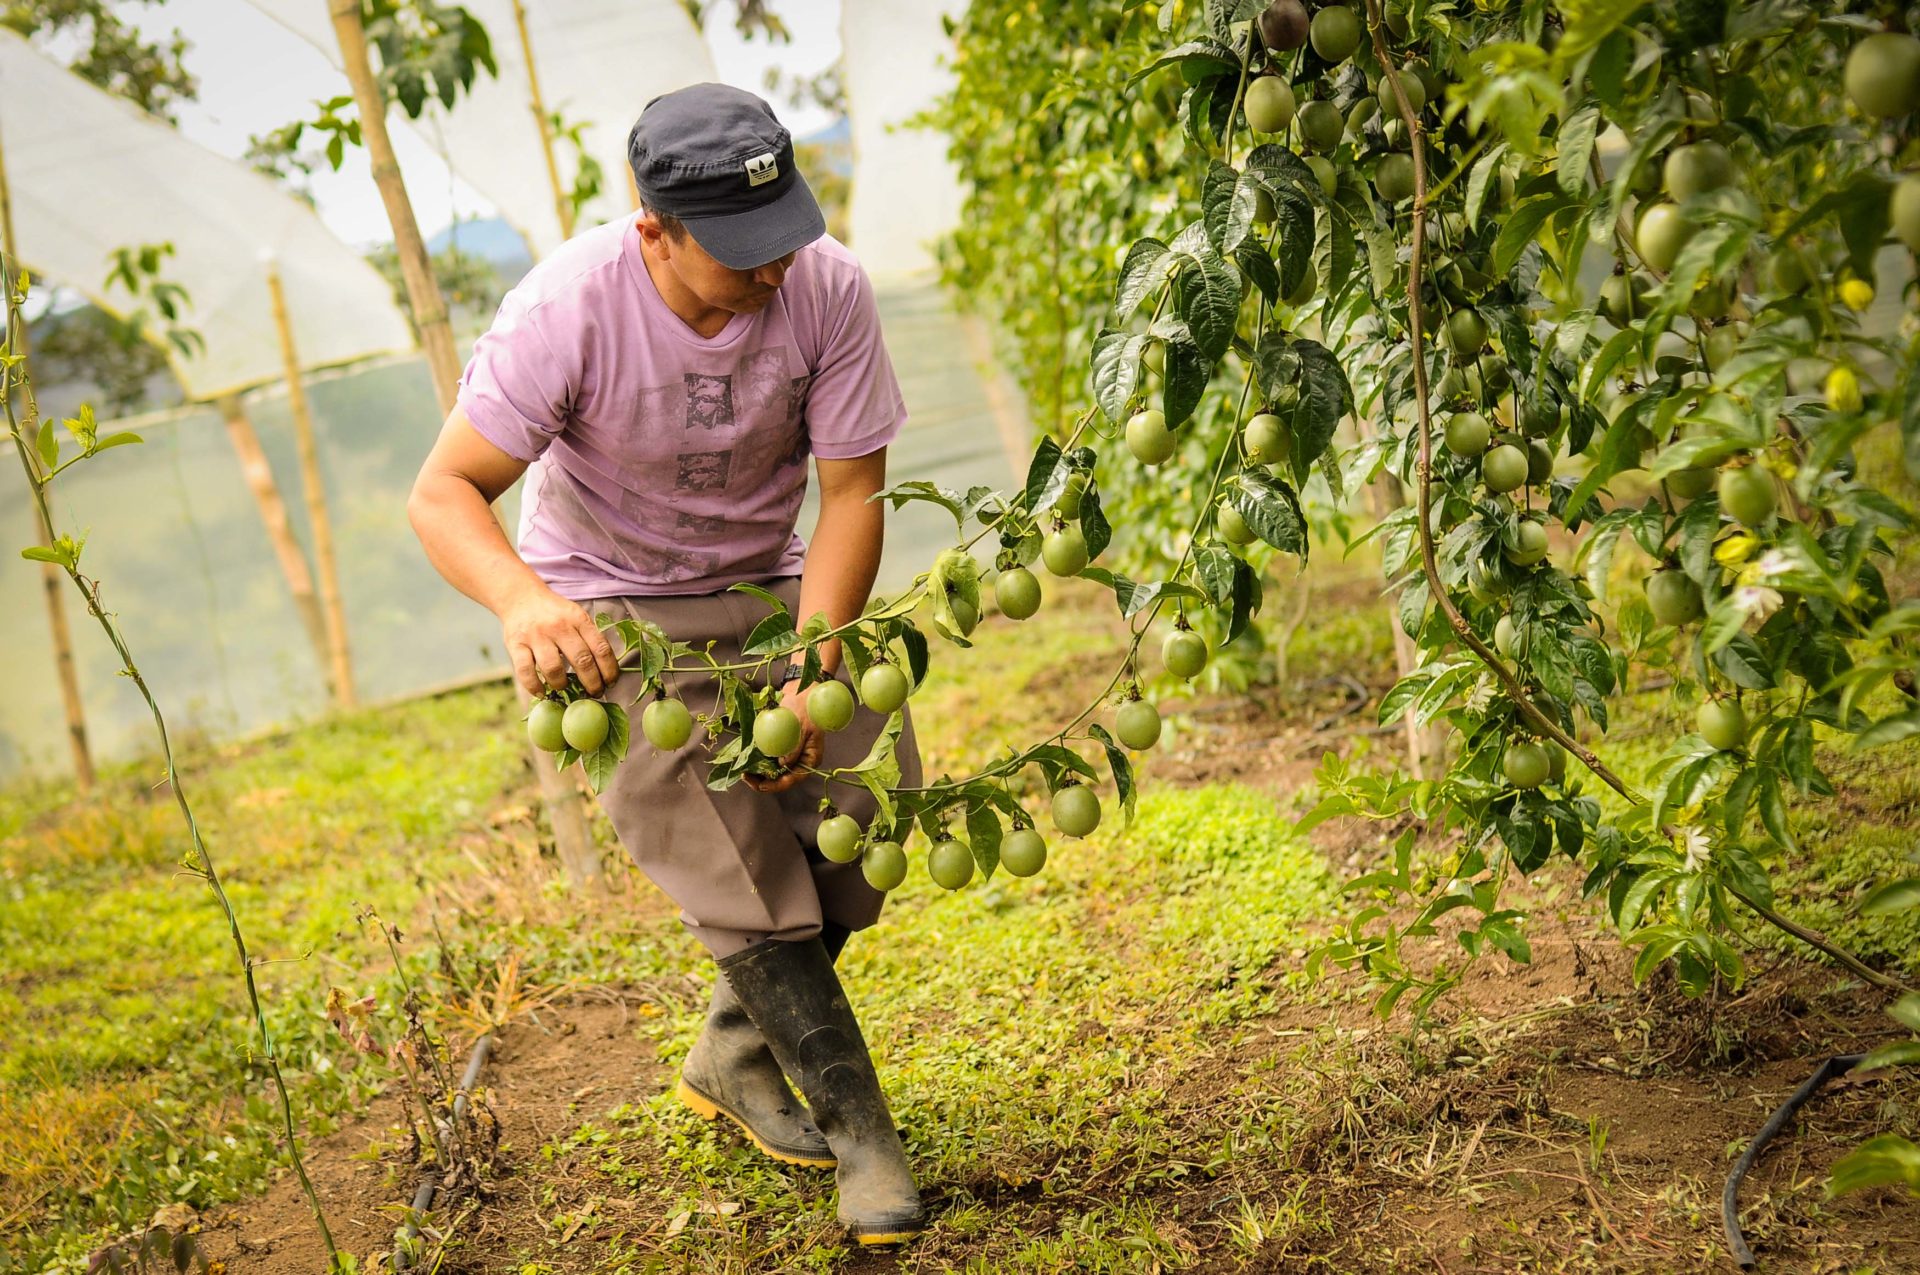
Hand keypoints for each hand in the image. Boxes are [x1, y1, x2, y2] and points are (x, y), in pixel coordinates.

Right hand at [500, 584, 620, 696]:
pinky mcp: (515, 644)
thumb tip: (604, 670)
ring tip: (564, 688)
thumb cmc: (554, 613)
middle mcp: (559, 626)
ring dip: (562, 684)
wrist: (521, 596)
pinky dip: (534, 686)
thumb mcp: (576, 616)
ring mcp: (536, 636)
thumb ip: (589, 637)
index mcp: (578, 619)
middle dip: (592, 682)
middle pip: (581, 660)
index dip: (609, 670)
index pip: (601, 648)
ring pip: (553, 668)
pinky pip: (525, 671)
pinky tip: (541, 692)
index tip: (610, 683)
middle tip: (594, 693)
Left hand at [744, 682, 825, 793]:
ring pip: (773, 769)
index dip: (775, 785)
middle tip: (745, 776)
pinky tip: (747, 758)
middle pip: (781, 777)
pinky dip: (758, 759)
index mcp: (809, 758)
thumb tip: (783, 765)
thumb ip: (792, 749)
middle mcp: (800, 759)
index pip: (793, 779)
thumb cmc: (805, 706)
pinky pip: (769, 757)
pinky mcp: (781, 745)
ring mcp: (790, 752)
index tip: (760, 784)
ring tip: (743, 769)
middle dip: (763, 779)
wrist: (802, 689)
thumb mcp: (800, 727)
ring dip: (759, 770)